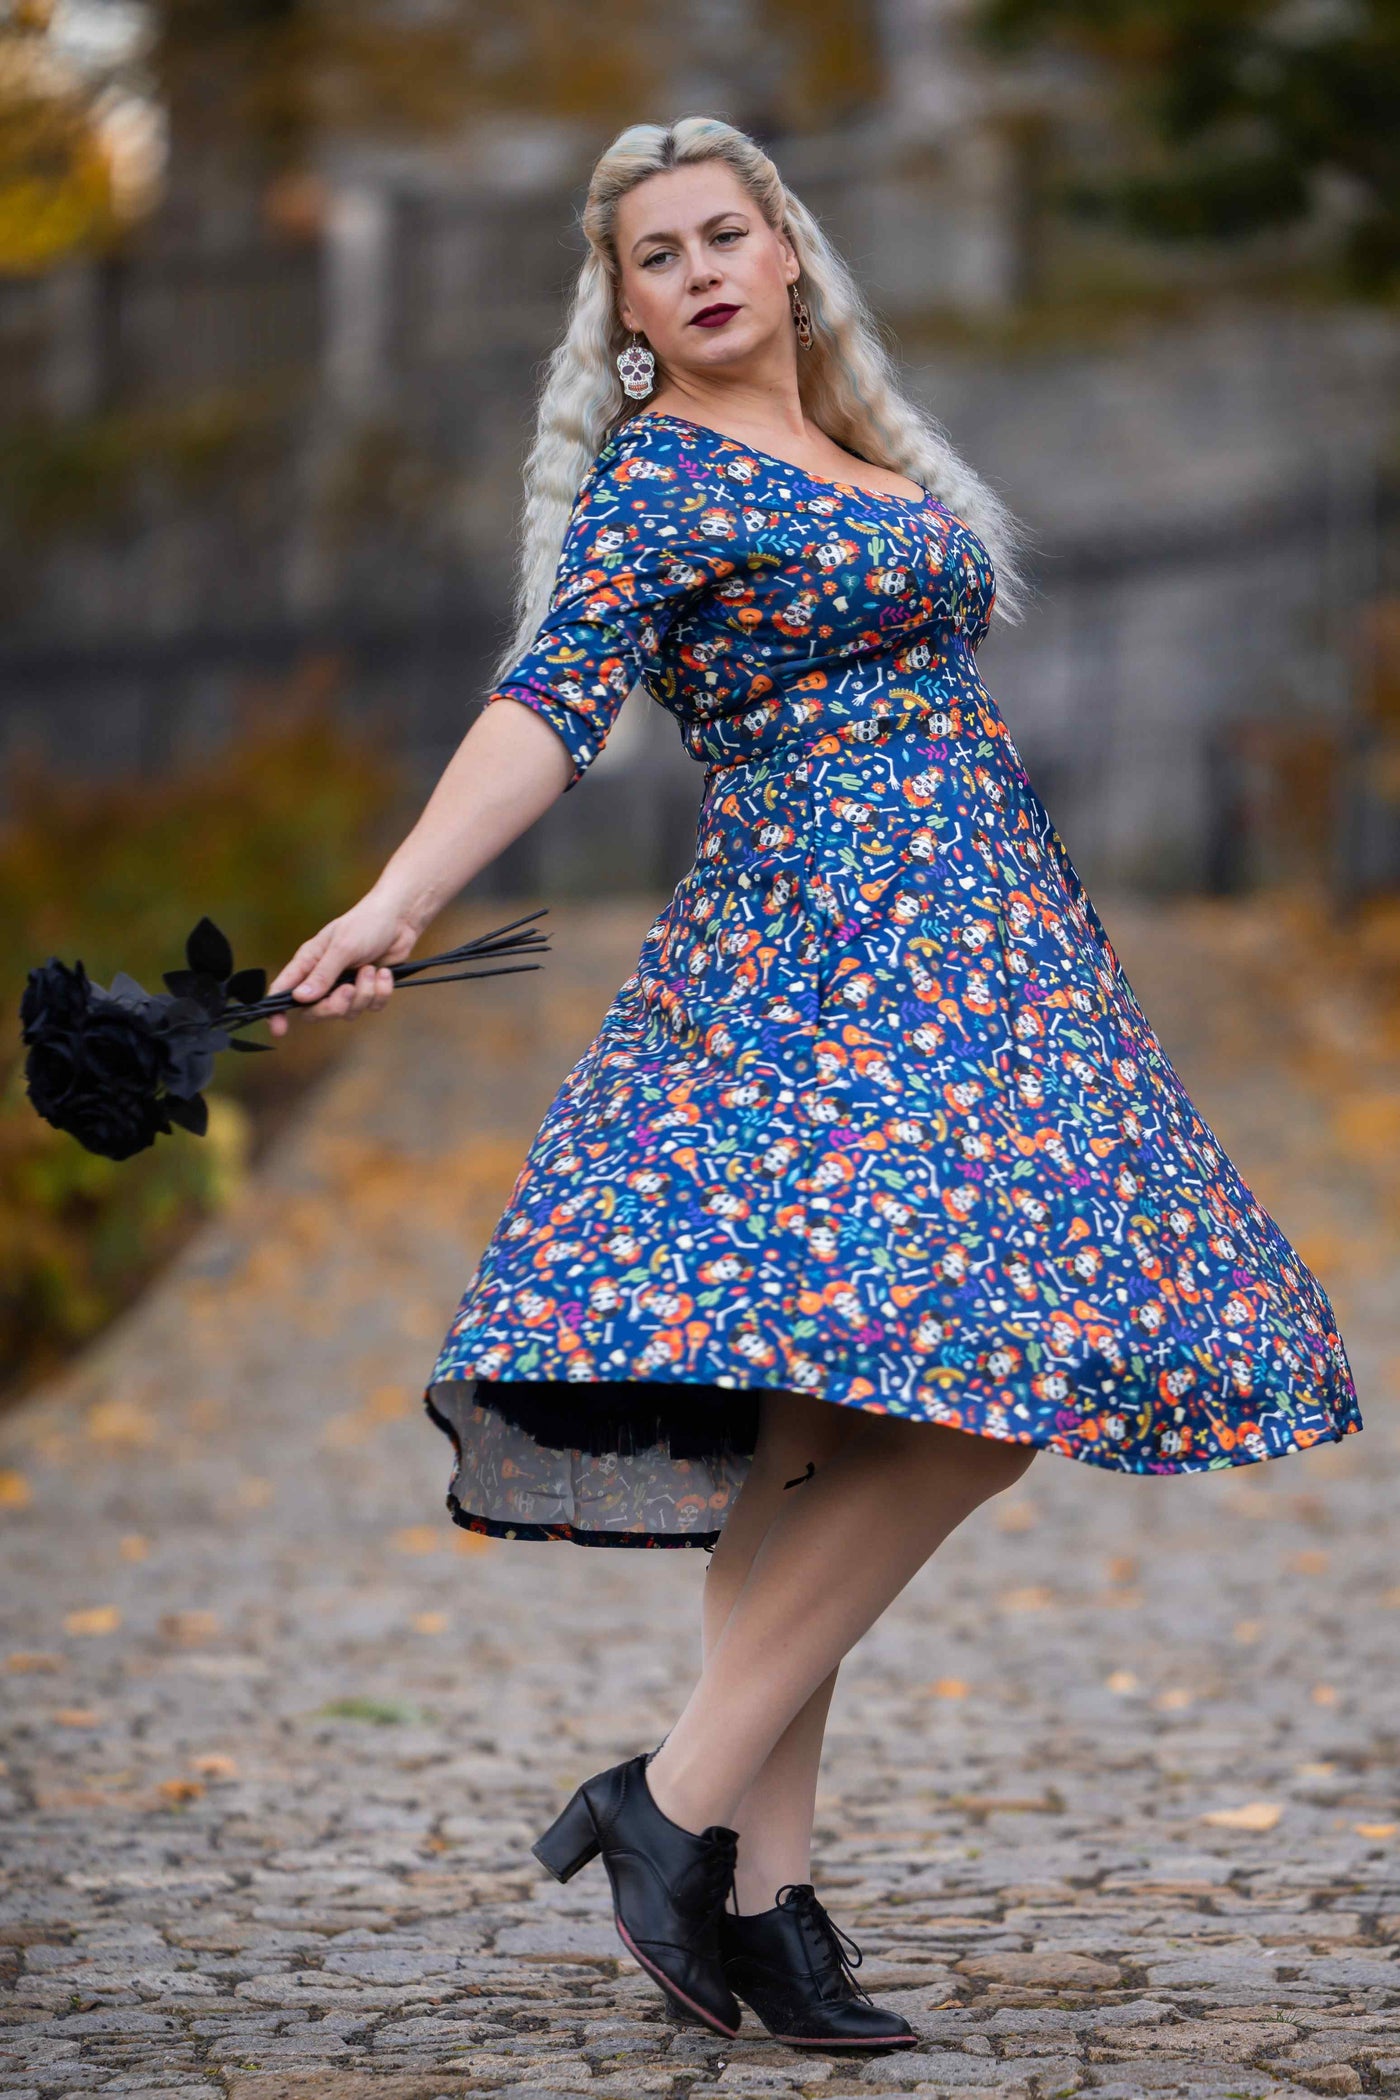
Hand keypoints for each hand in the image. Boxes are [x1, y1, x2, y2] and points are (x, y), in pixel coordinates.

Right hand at [265, 887, 422, 1036]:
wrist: (399, 920)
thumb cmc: (365, 924)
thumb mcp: (342, 947)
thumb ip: (322, 974)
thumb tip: (300, 998)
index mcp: (308, 963)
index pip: (284, 990)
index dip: (277, 1011)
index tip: (279, 1029)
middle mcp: (324, 978)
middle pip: (317, 1011)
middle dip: (335, 1006)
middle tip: (349, 989)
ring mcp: (346, 986)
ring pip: (348, 1011)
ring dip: (363, 993)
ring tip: (370, 969)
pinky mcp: (368, 990)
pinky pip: (372, 1006)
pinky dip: (381, 991)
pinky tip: (384, 973)